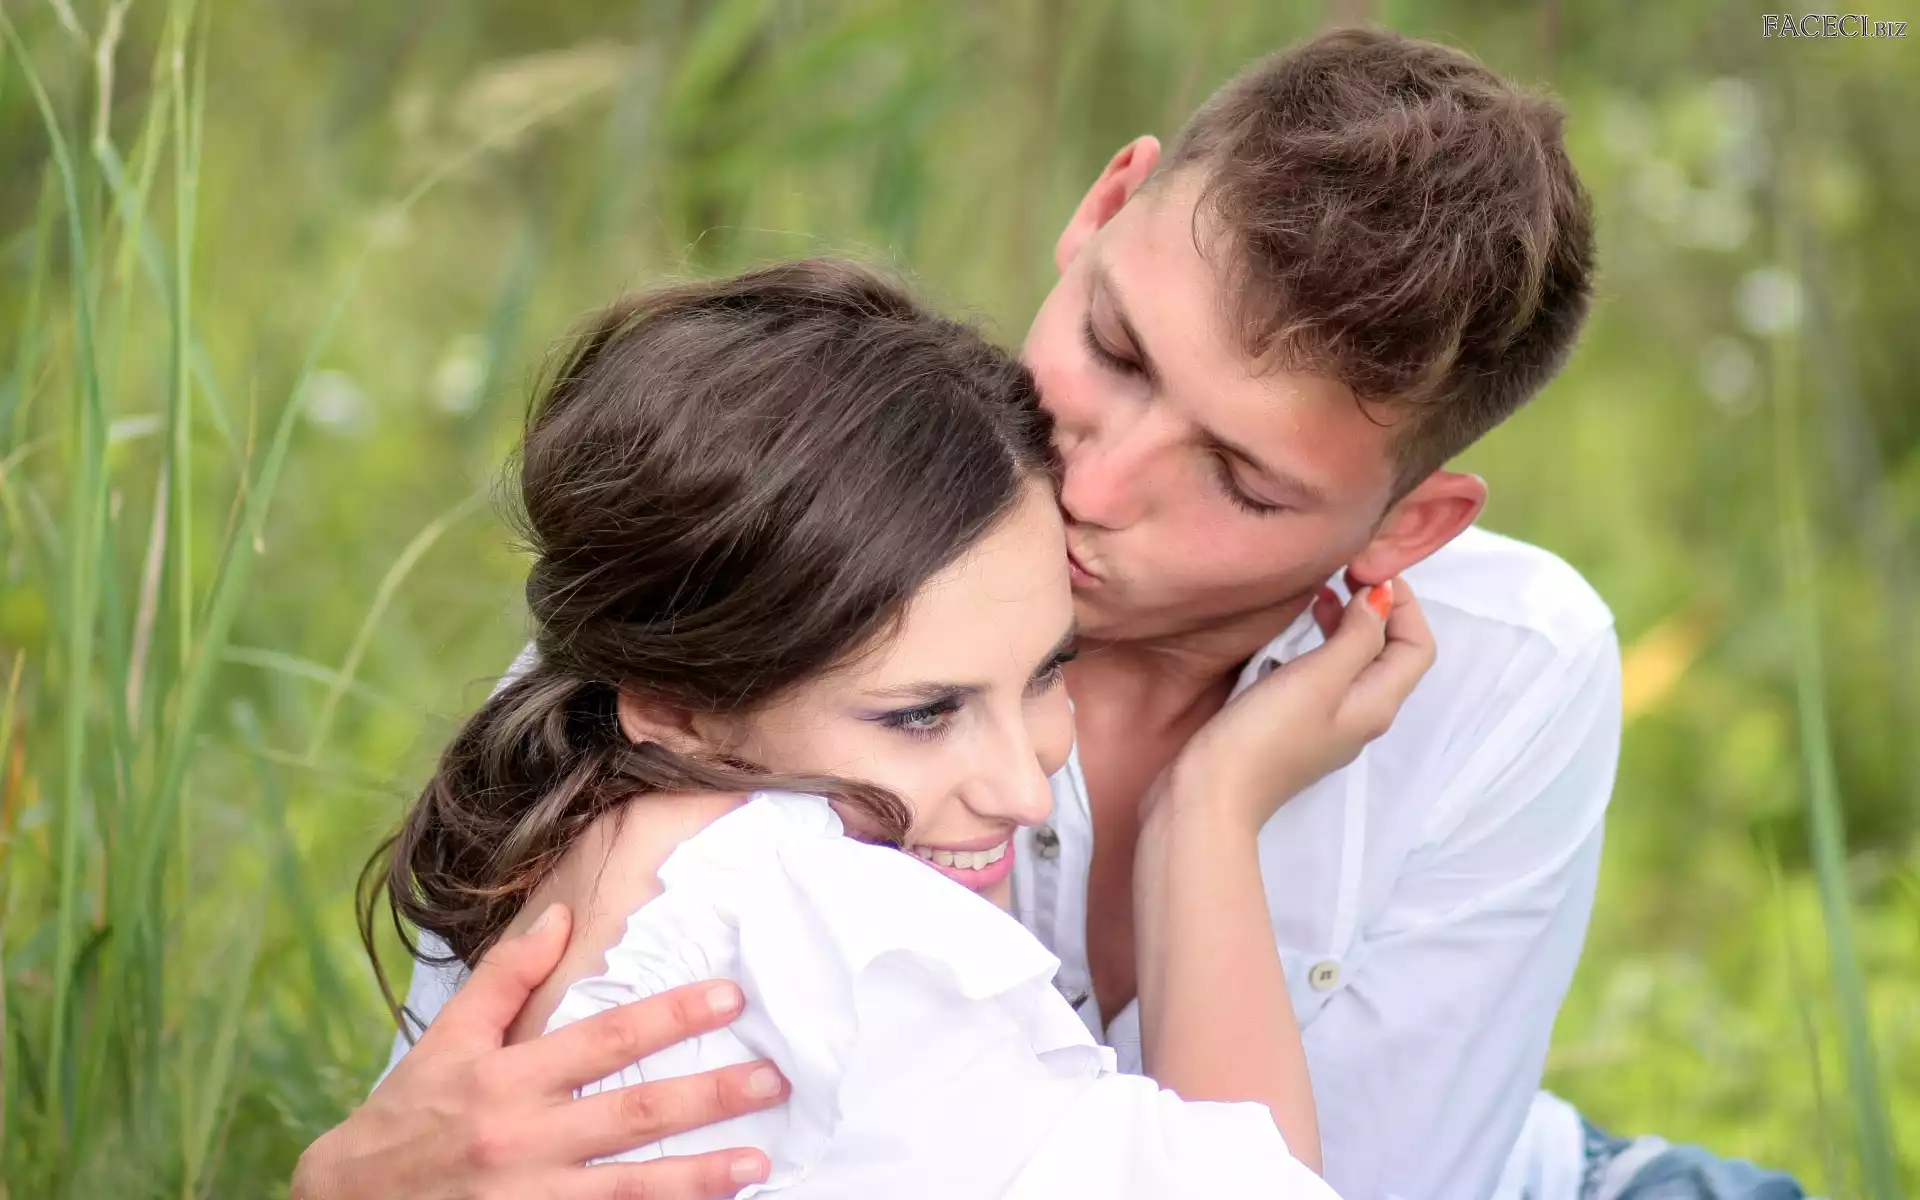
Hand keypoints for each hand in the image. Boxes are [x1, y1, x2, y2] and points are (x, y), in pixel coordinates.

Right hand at [292, 905, 788, 1199]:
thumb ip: (505, 979)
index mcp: (505, 1078)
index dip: (670, 1017)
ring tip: (757, 1163)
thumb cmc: (403, 1119)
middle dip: (708, 1096)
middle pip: (632, 1114)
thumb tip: (559, 916)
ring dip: (698, 1177)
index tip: (728, 998)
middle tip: (771, 1080)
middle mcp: (520, 1138)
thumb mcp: (445, 1040)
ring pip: (628, 1189)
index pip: (604, 1040)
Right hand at [1158, 578, 1433, 832]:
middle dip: (1375, 609)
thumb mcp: (1318, 676)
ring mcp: (1328, 726)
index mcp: (1377, 704)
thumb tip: (1382, 599)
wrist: (1210, 796)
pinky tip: (1290, 637)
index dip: (1405, 603)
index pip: (1418, 646)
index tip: (1366, 570)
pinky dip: (1319, 647)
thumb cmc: (1265, 734)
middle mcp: (1361, 717)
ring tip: (1317, 596)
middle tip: (1341, 574)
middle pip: (1389, 654)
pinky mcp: (1296, 729)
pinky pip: (1325, 679)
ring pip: (1355, 665)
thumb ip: (1357, 635)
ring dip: (1346, 625)